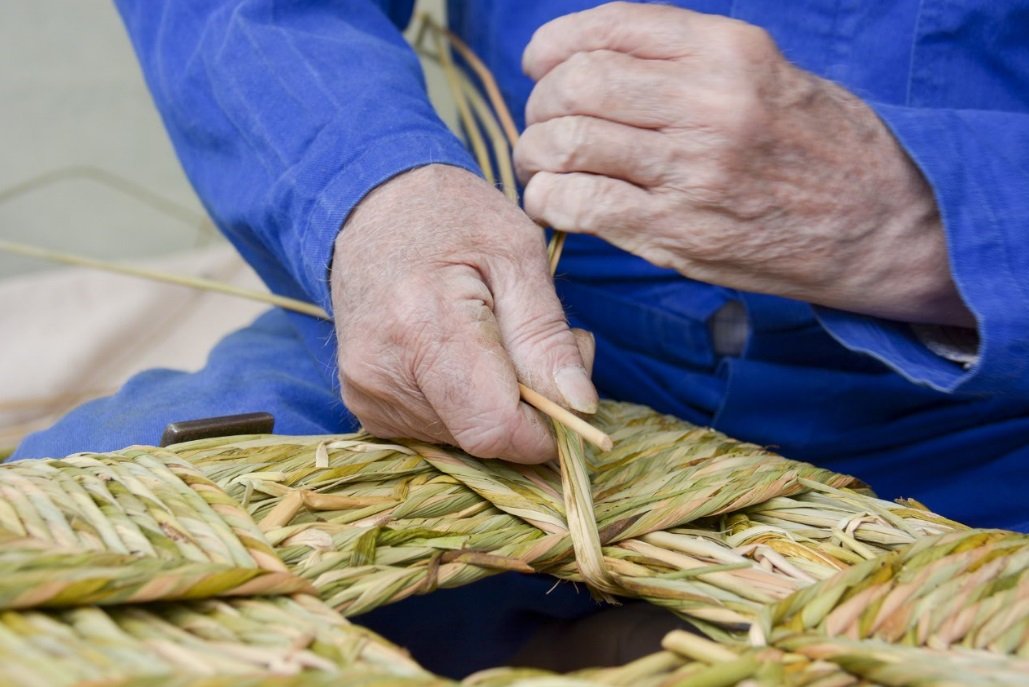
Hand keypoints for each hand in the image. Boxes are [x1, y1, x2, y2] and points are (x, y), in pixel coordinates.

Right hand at [331, 164, 596, 462]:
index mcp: (424, 326)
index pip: (494, 428)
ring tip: (493, 340)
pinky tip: (460, 356)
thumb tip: (580, 406)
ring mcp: (365, 392)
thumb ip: (547, 335)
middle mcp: (381, 372)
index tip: (566, 394)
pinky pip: (436, 430)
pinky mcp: (363, 404)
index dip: (544, 429)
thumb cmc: (451, 217)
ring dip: (494, 404)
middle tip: (531, 345)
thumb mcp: (518, 254)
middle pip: (481, 438)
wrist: (370, 206)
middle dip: (525, 409)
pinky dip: (464, 404)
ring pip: (461, 439)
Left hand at [515, 2, 972, 326]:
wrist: (880, 223)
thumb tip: (591, 61)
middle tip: (544, 124)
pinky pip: (579, 204)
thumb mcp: (764, 74)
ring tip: (543, 164)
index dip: (554, 45)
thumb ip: (683, 61)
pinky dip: (549, 199)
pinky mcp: (678, 233)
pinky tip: (555, 200)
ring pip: (567, 143)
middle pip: (577, 84)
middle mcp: (708, 103)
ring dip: (536, 154)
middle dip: (541, 103)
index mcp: (728, 51)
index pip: (610, 27)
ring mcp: (691, 172)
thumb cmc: (818, 146)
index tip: (541, 64)